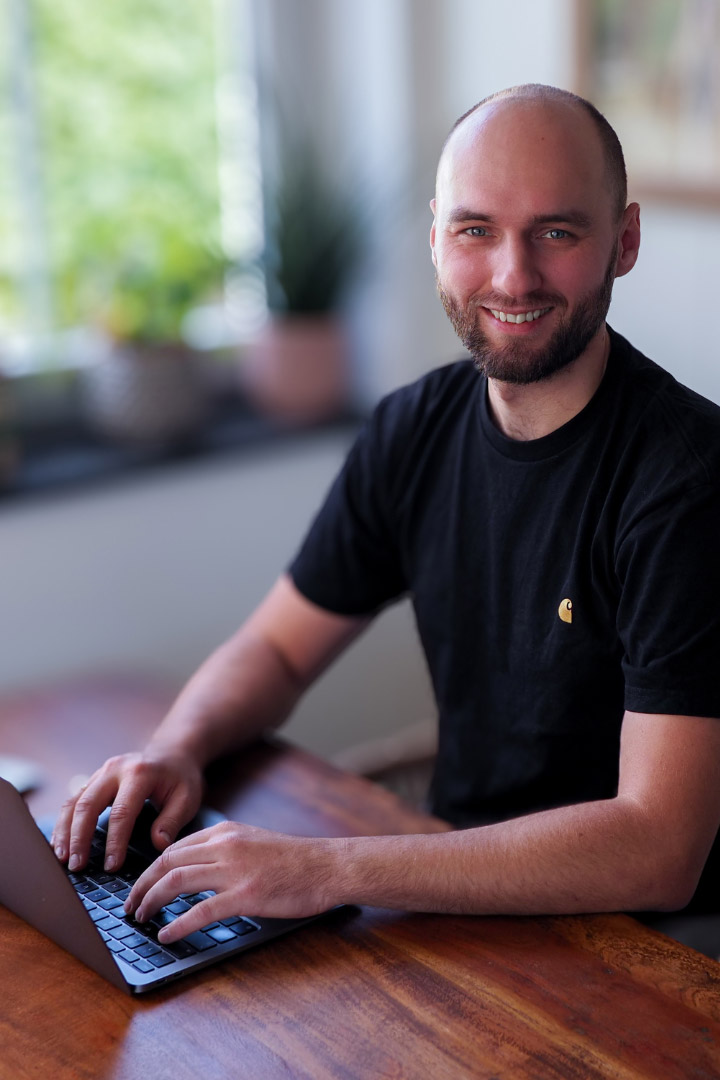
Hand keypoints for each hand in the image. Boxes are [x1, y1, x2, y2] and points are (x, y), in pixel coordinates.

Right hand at [51, 748, 203, 872]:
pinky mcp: (93, 780)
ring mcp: (101, 773)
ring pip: (74, 802)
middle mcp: (115, 770)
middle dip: (79, 838)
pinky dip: (63, 823)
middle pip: (88, 805)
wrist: (172, 754)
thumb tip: (158, 845)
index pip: (122, 812)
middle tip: (76, 866)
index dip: (115, 842)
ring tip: (62, 859)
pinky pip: (72, 801)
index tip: (112, 866)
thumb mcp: (187, 798)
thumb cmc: (180, 779)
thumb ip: (172, 821)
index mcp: (140, 773)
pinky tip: (60, 843)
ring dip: (64, 832)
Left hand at [124, 821, 337, 942]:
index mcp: (226, 831)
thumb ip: (225, 848)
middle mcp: (225, 845)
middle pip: (167, 862)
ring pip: (176, 881)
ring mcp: (235, 870)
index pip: (175, 847)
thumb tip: (195, 866)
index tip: (140, 885)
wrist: (327, 866)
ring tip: (141, 917)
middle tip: (130, 905)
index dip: (151, 868)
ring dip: (151, 901)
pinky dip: (178, 924)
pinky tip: (167, 935)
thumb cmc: (294, 859)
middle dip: (142, 885)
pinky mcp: (246, 896)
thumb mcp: (254, 841)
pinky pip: (201, 911)